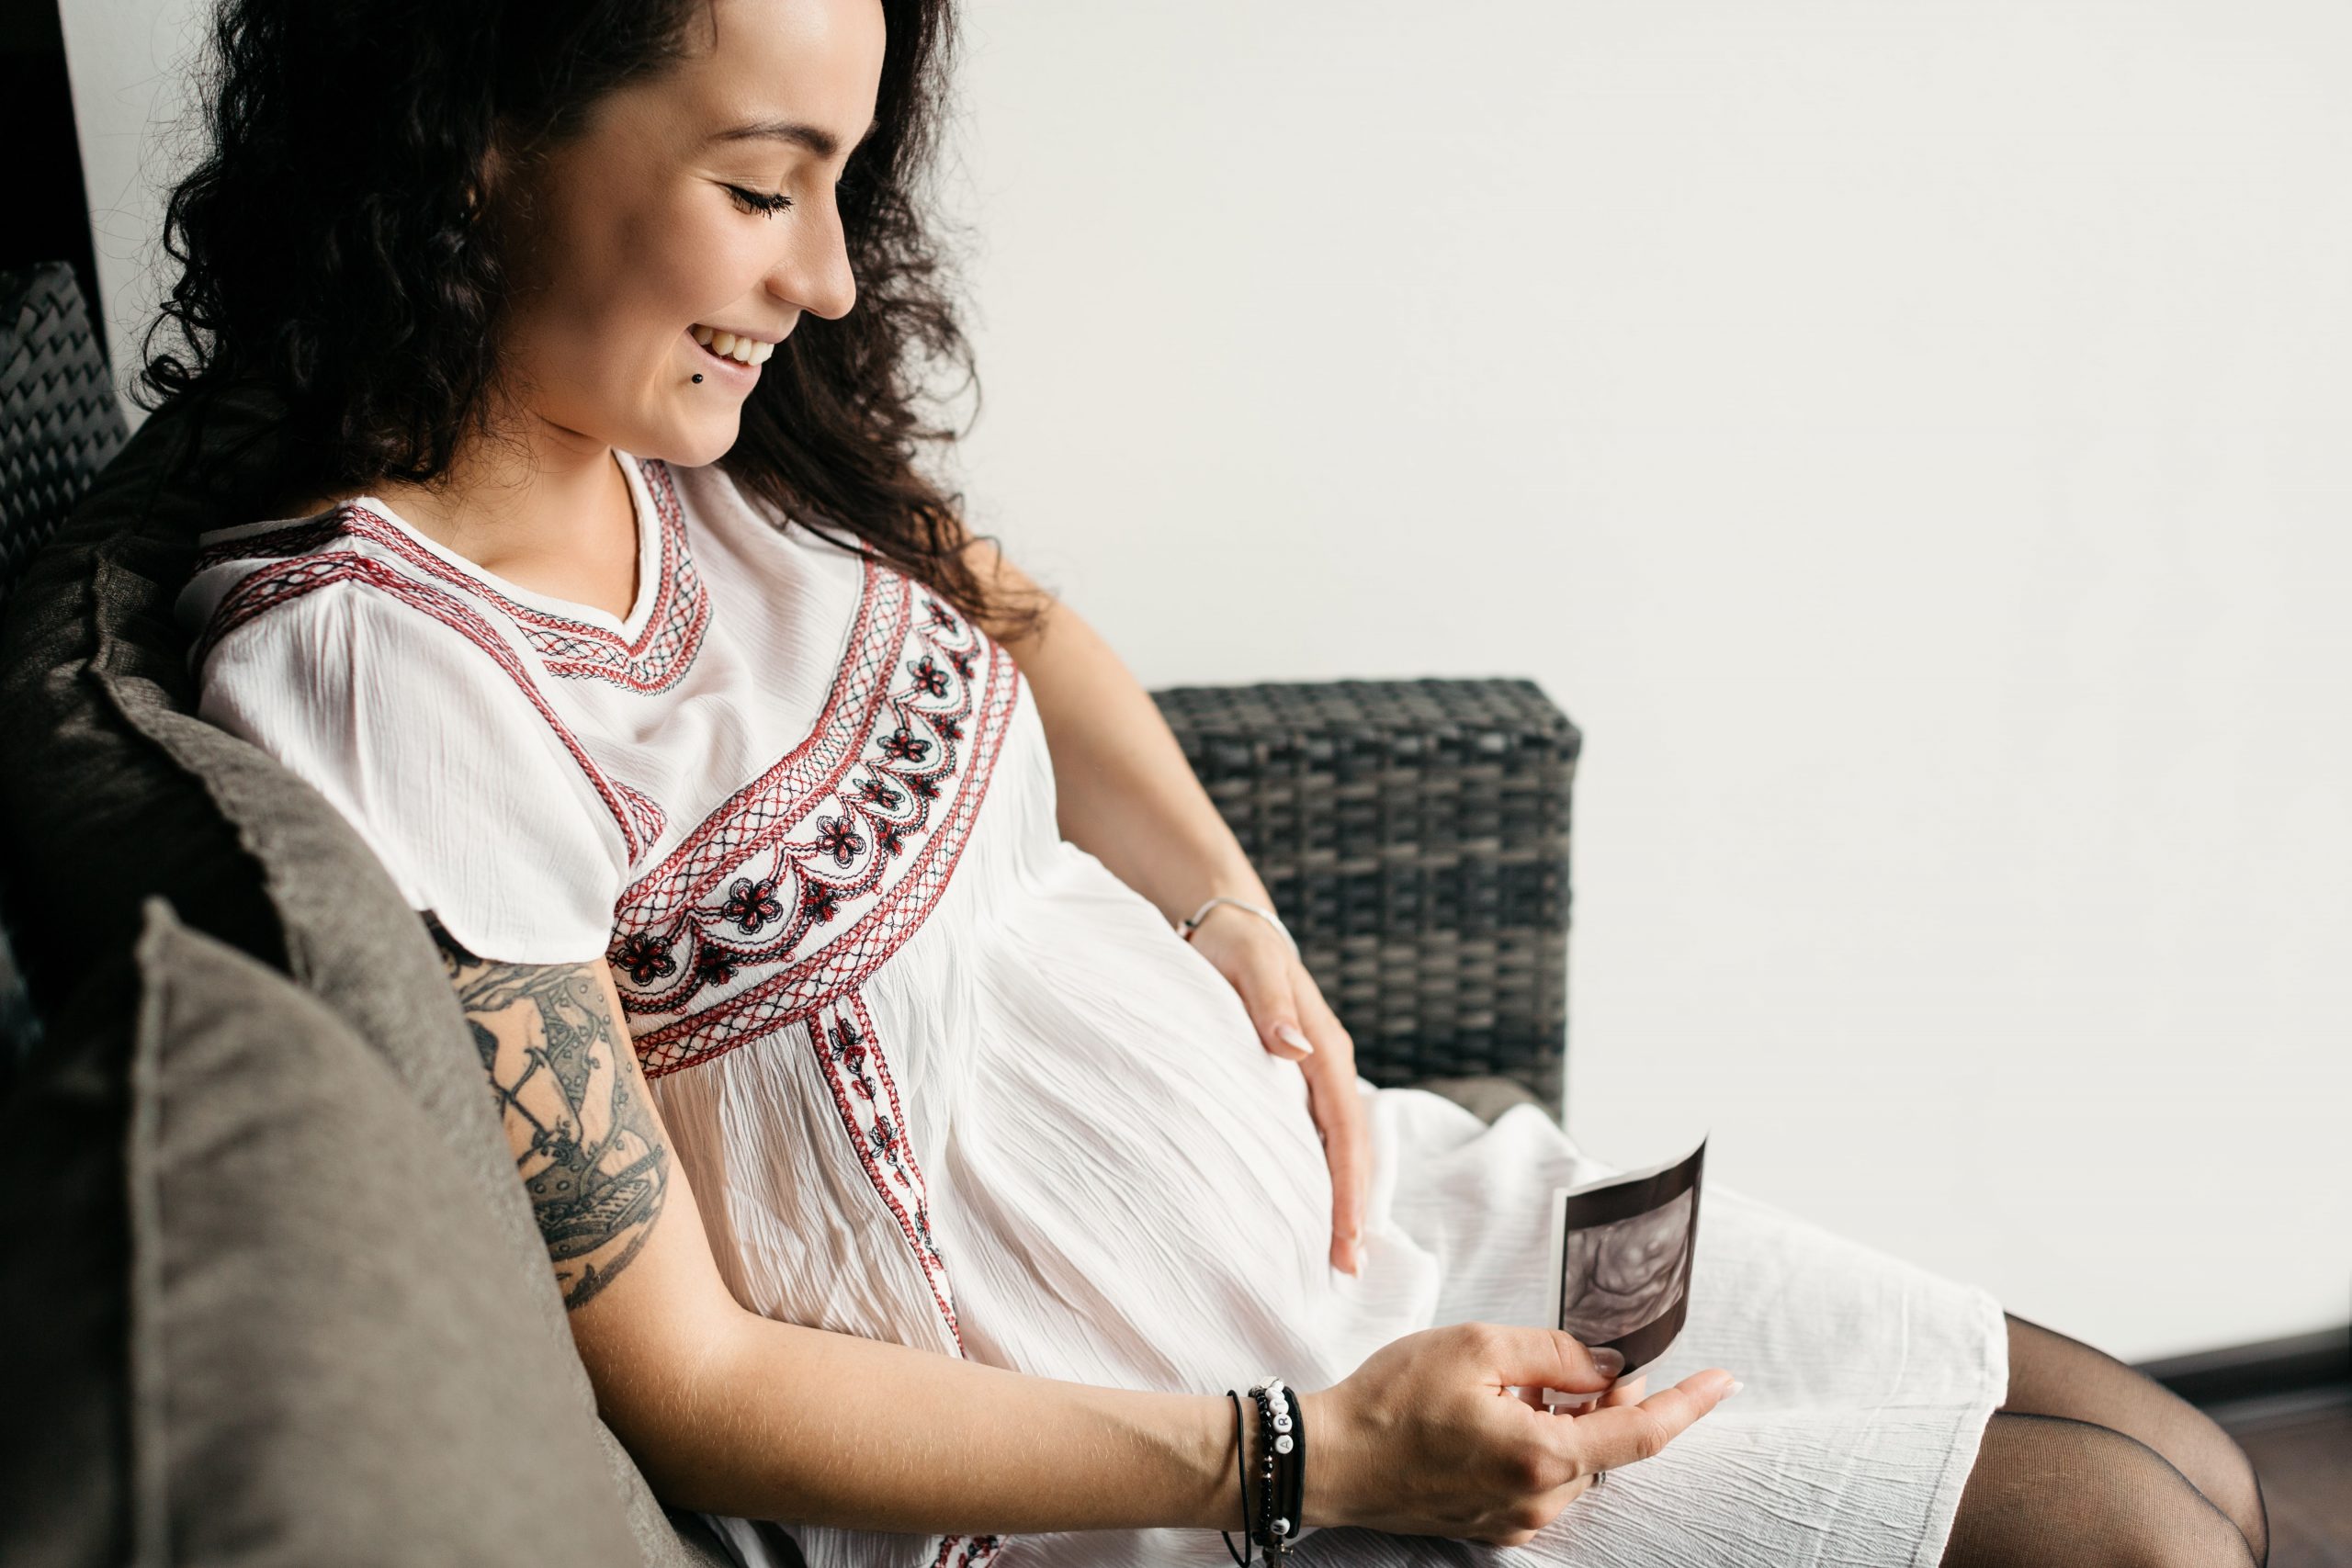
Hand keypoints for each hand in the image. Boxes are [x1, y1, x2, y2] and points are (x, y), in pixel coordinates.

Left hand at [1181, 901, 1370, 1275]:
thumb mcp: (1249, 963)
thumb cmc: (1233, 945)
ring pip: (1339, 1146)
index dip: (1348, 1188)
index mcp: (1325, 1048)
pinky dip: (1321, 1173)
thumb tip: (1294, 1047)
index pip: (1345, 1130)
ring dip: (1341, 1197)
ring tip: (1337, 1253)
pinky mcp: (1295, 1079)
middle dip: (1353, 1209)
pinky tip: (1308, 1205)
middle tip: (1347, 1269)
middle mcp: (1328, 1065)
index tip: (1347, 1239)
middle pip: (1352, 1149)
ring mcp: (1314, 1074)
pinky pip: (1317, 1135)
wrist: (1227, 923)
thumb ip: (1270, 1001)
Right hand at [1297, 1322, 1738, 1543]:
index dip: (1689, 1405)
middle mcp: (1539, 1501)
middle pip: (1604, 1446)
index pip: (1641, 1434)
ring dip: (1559, 1422)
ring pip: (1571, 1464)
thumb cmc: (1391, 1399)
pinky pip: (1539, 1481)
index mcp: (1542, 1455)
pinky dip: (1534, 1445)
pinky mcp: (1494, 1527)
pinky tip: (1484, 1419)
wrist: (1329, 1460)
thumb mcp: (1476, 1346)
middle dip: (1597, 1400)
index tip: (1724, 1381)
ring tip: (1498, 1390)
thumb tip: (1611, 1366)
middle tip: (1552, 1361)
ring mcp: (1516, 1521)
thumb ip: (1557, 1354)